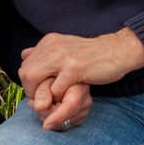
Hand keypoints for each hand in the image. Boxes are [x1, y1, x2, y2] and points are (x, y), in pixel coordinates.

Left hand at [18, 30, 143, 130]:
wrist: (119, 51)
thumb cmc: (93, 55)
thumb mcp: (65, 47)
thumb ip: (45, 52)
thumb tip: (24, 54)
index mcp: (49, 42)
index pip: (24, 64)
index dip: (28, 82)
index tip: (39, 92)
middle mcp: (52, 46)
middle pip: (25, 73)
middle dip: (30, 91)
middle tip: (42, 101)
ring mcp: (62, 57)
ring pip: (33, 79)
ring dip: (40, 96)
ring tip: (51, 102)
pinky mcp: (75, 69)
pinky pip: (55, 88)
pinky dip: (57, 98)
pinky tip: (66, 99)